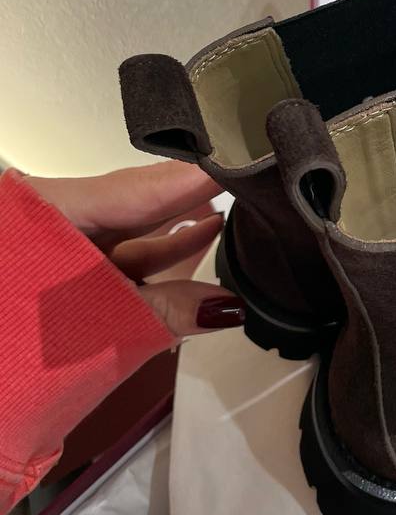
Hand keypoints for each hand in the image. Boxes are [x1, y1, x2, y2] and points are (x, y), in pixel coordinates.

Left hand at [21, 161, 244, 338]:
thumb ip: (168, 311)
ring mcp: (55, 252)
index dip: (195, 175)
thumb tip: (230, 306)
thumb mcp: (102, 326)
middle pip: (136, 204)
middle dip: (192, 201)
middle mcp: (53, 221)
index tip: (246, 161)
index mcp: (52, 210)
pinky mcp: (58, 279)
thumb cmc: (20, 353)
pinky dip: (153, 258)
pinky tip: (195, 246)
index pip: (141, 185)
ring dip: (177, 234)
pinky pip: (115, 258)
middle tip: (253, 189)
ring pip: (127, 233)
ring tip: (232, 219)